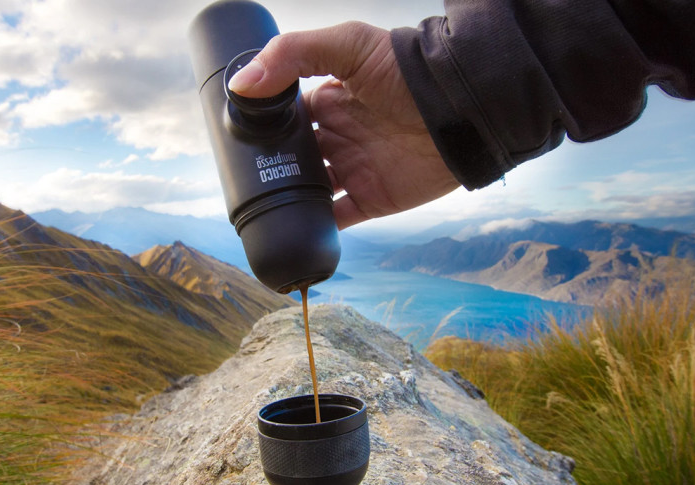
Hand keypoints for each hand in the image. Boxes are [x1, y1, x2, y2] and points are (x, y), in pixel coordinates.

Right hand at [228, 22, 458, 229]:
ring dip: (287, 198)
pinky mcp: (371, 200)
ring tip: (260, 206)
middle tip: (243, 177)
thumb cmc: (407, 71)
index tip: (235, 136)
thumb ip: (292, 55)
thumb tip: (242, 85)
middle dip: (270, 167)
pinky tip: (292, 228)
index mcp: (328, 102)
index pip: (285, 117)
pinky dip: (315, 228)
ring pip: (308, 191)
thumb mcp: (348, 45)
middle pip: (293, 158)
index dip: (261, 125)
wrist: (460, 108)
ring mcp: (353, 170)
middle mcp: (338, 137)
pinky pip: (335, 220)